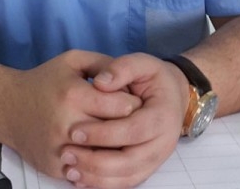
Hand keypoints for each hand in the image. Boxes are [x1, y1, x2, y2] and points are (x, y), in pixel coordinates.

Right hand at [1, 50, 141, 179]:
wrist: (8, 107)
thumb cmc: (45, 81)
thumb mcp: (73, 60)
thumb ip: (103, 63)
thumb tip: (129, 77)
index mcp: (74, 95)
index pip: (122, 106)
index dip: (133, 102)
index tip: (133, 100)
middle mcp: (67, 124)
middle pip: (116, 134)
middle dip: (129, 127)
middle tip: (131, 120)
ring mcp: (60, 150)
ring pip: (105, 157)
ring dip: (115, 149)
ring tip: (118, 136)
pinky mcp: (55, 168)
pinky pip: (88, 172)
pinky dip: (97, 164)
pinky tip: (99, 150)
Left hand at [61, 53, 189, 187]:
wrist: (173, 95)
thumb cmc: (154, 78)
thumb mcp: (143, 63)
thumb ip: (123, 68)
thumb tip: (100, 82)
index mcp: (162, 116)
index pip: (132, 130)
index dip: (103, 133)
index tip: (74, 131)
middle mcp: (163, 142)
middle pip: (128, 160)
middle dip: (95, 159)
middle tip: (66, 152)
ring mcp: (155, 159)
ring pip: (126, 177)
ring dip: (96, 176)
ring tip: (68, 167)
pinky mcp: (146, 168)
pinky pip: (125, 183)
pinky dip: (102, 184)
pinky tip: (79, 178)